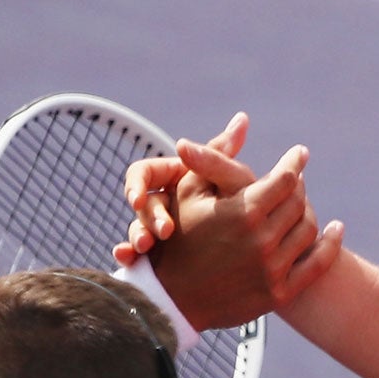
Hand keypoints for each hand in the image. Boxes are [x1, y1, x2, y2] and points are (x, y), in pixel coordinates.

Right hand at [117, 115, 344, 329]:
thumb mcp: (189, 192)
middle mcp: (261, 241)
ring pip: (309, 230)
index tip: (299, 154)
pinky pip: (318, 264)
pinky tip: (334, 230)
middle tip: (295, 180)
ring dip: (309, 212)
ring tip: (302, 205)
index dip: (294, 162)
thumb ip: (216, 155)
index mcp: (243, 211)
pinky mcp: (279, 294)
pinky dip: (331, 244)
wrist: (171, 299)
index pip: (285, 179)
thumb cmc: (177, 238)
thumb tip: (241, 120)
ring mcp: (272, 270)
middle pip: (299, 202)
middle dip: (298, 187)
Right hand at [120, 112, 249, 256]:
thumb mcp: (231, 180)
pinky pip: (138, 254)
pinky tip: (129, 260)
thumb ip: (228, 154)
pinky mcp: (159, 254)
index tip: (137, 199)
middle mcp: (163, 200)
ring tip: (145, 248)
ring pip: (137, 229)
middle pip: (140, 204)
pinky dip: (131, 255)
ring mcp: (158, 228)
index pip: (142, 173)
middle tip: (164, 230)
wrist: (249, 248)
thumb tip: (242, 118)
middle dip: (147, 216)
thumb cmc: (242, 205)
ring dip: (137, 237)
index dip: (136, 185)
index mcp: (173, 177)